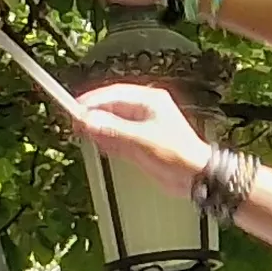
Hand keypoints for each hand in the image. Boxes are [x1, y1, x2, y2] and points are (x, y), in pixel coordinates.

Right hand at [72, 85, 208, 192]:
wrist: (195, 176)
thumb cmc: (179, 154)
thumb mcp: (141, 140)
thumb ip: (114, 130)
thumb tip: (90, 121)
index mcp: (150, 100)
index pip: (114, 94)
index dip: (93, 100)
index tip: (76, 108)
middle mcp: (146, 110)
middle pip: (112, 107)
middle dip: (94, 115)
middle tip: (76, 122)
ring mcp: (143, 126)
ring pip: (113, 122)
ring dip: (99, 127)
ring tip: (83, 133)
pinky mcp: (141, 142)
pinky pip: (118, 136)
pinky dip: (107, 139)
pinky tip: (98, 142)